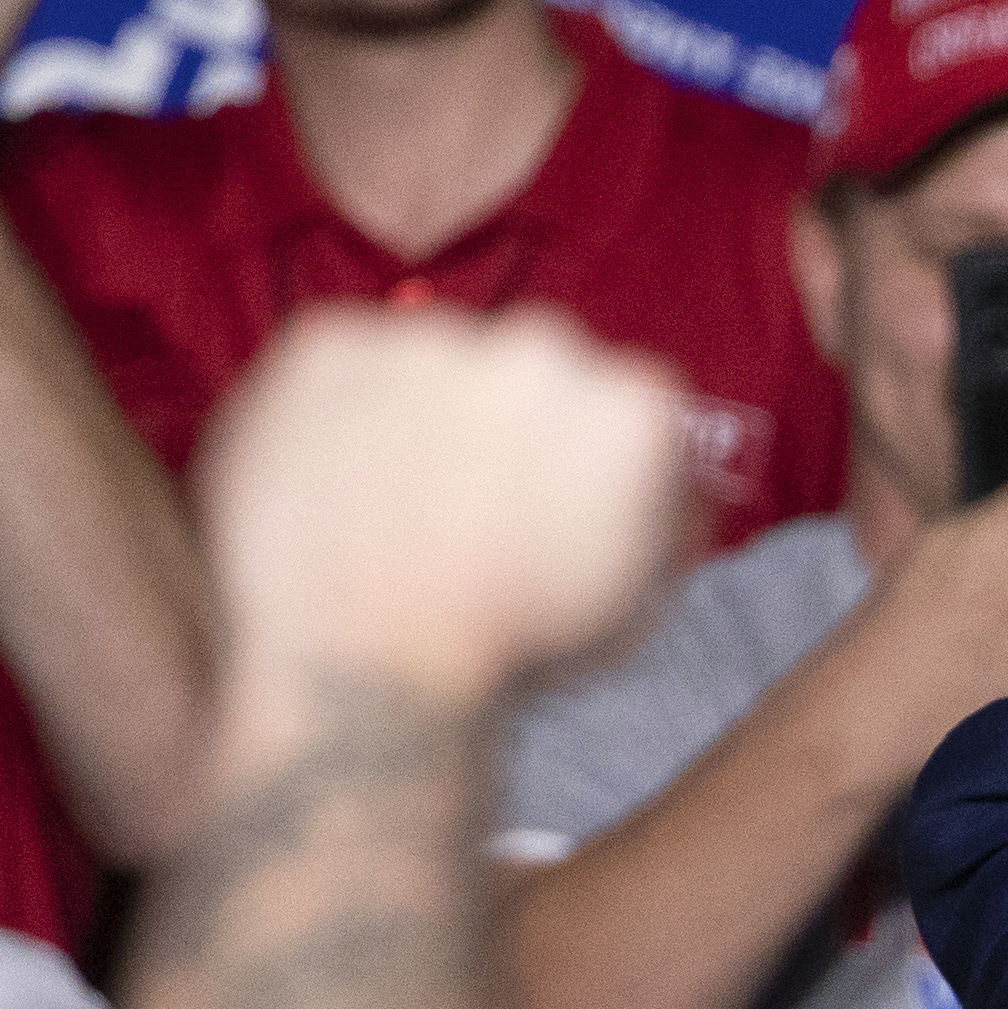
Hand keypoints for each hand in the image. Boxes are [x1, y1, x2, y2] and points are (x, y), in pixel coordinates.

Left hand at [200, 308, 695, 703]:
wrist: (367, 668)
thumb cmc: (511, 648)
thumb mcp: (642, 596)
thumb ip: (671, 514)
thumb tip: (678, 471)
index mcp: (632, 403)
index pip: (625, 399)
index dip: (589, 456)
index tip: (555, 497)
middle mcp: (539, 349)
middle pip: (533, 368)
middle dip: (510, 424)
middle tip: (472, 503)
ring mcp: (429, 340)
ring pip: (436, 359)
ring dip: (427, 413)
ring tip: (398, 504)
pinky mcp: (330, 346)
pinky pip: (346, 360)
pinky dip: (344, 409)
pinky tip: (346, 483)